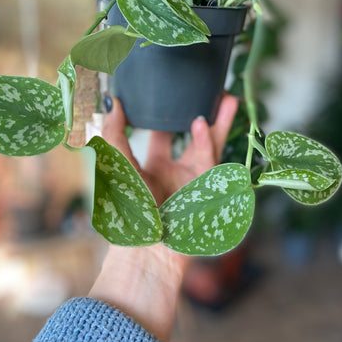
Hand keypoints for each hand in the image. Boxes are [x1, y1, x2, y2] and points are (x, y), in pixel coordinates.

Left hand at [89, 95, 237, 341]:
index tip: (167, 93)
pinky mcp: (206, 194)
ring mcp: (194, 184)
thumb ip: (115, 134)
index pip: (162, 136)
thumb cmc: (127, 214)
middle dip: (204, 114)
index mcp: (152, 170)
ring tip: (227, 98)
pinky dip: (206, 144)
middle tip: (211, 90)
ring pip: (212, 147)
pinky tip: (201, 123)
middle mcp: (175, 175)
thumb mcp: (118, 168)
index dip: (165, 116)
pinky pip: (209, 164)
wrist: (145, 251)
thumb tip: (114, 101)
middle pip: (194, 137)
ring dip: (219, 123)